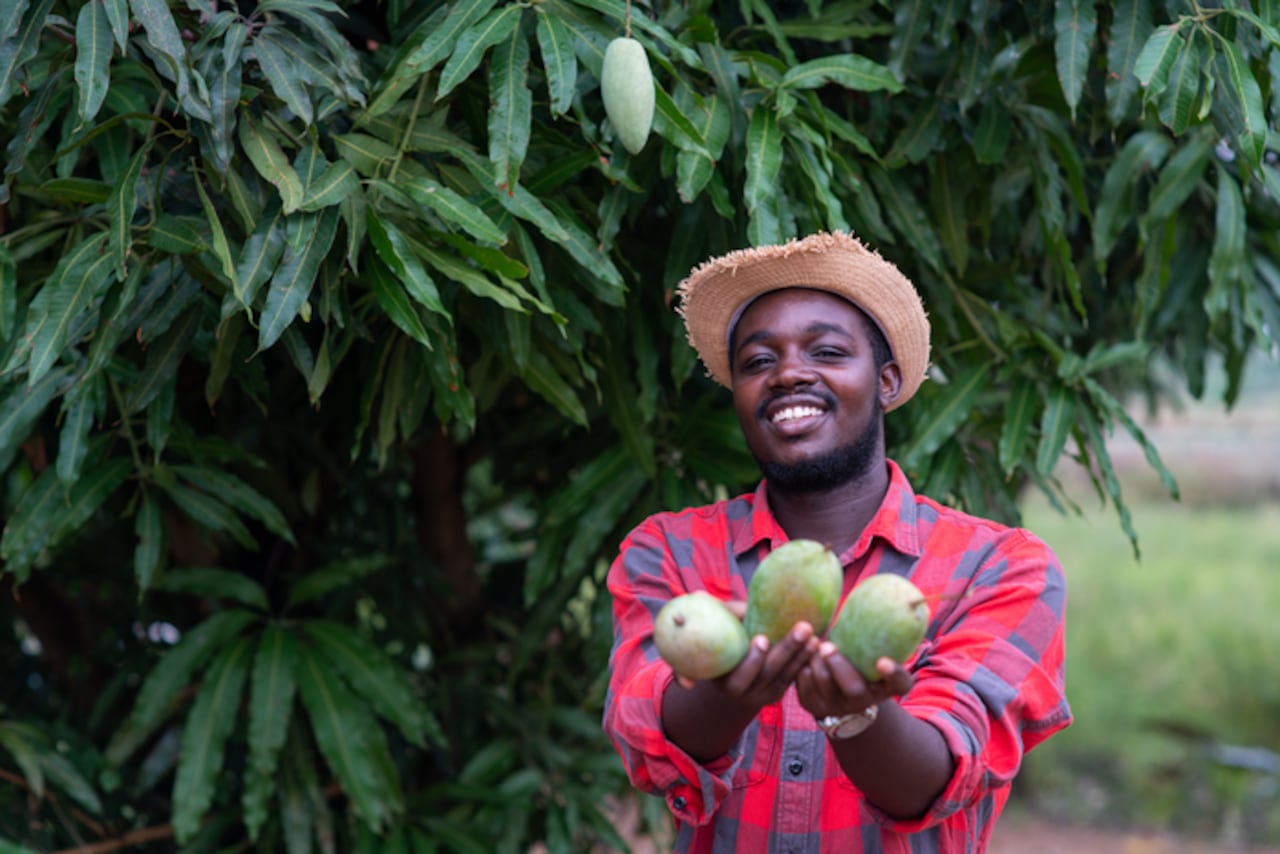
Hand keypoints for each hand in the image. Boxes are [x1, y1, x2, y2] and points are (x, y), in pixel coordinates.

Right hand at [674, 608, 820, 710]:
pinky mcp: (775, 694)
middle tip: (803, 628)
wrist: (728, 669)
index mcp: (722, 679)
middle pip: (767, 673)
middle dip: (786, 650)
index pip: (738, 674)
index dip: (751, 659)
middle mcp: (740, 692)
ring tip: (815, 635)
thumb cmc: (721, 640)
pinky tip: (817, 647)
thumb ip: (713, 616)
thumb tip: (697, 595)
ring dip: (802, 655)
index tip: (762, 638)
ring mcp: (759, 696)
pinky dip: (805, 663)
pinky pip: (792, 680)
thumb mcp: (716, 630)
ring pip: (784, 677)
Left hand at [795, 641, 912, 719]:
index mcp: (884, 686)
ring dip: (815, 662)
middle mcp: (863, 701)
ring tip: (812, 644)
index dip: (893, 674)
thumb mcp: (867, 648)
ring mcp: (837, 707)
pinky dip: (800, 667)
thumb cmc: (855, 656)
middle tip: (827, 646)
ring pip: (824, 687)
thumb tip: (875, 589)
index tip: (883, 661)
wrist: (832, 688)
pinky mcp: (814, 706)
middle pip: (854, 690)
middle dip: (838, 665)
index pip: (899, 684)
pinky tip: (800, 652)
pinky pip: (803, 688)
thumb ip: (870, 631)